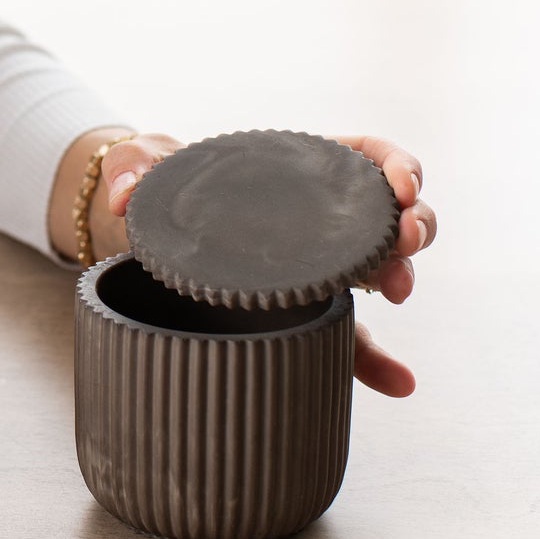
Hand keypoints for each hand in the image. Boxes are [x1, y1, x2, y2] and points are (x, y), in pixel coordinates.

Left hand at [85, 131, 432, 399]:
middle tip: (405, 239)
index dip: (397, 164)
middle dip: (415, 223)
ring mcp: (317, 264)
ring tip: (398, 289)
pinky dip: (379, 363)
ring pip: (385, 267)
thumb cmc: (155, 186)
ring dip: (405, 273)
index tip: (402, 182)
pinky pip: (349, 338)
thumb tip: (124, 194)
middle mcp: (321, 217)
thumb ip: (134, 164)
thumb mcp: (142, 163)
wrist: (136, 234)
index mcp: (298, 169)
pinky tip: (399, 382)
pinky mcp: (302, 311)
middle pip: (392, 215)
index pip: (367, 156)